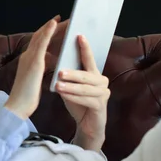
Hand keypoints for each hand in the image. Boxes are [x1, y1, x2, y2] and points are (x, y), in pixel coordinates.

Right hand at [5, 16, 67, 119]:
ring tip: (63, 18)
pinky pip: (42, 43)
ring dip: (51, 25)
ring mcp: (29, 58)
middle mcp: (27, 56)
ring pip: (41, 36)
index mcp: (28, 62)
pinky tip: (55, 23)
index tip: (55, 25)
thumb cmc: (26, 97)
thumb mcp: (35, 81)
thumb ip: (40, 71)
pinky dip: (48, 31)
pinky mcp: (34, 62)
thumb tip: (50, 65)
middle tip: (61, 18)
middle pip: (39, 36)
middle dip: (50, 27)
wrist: (18, 106)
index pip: (38, 43)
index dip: (46, 33)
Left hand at [55, 35, 109, 150]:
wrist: (87, 125)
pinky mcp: (100, 106)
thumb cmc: (78, 103)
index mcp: (94, 74)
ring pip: (85, 88)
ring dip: (70, 87)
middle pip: (86, 74)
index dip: (84, 47)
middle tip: (59, 71)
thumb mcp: (71, 87)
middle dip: (72, 73)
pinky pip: (86, 100)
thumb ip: (68, 75)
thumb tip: (57, 63)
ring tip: (58, 85)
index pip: (89, 58)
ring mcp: (103, 94)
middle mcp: (102, 81)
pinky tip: (63, 95)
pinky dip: (73, 97)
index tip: (78, 35)